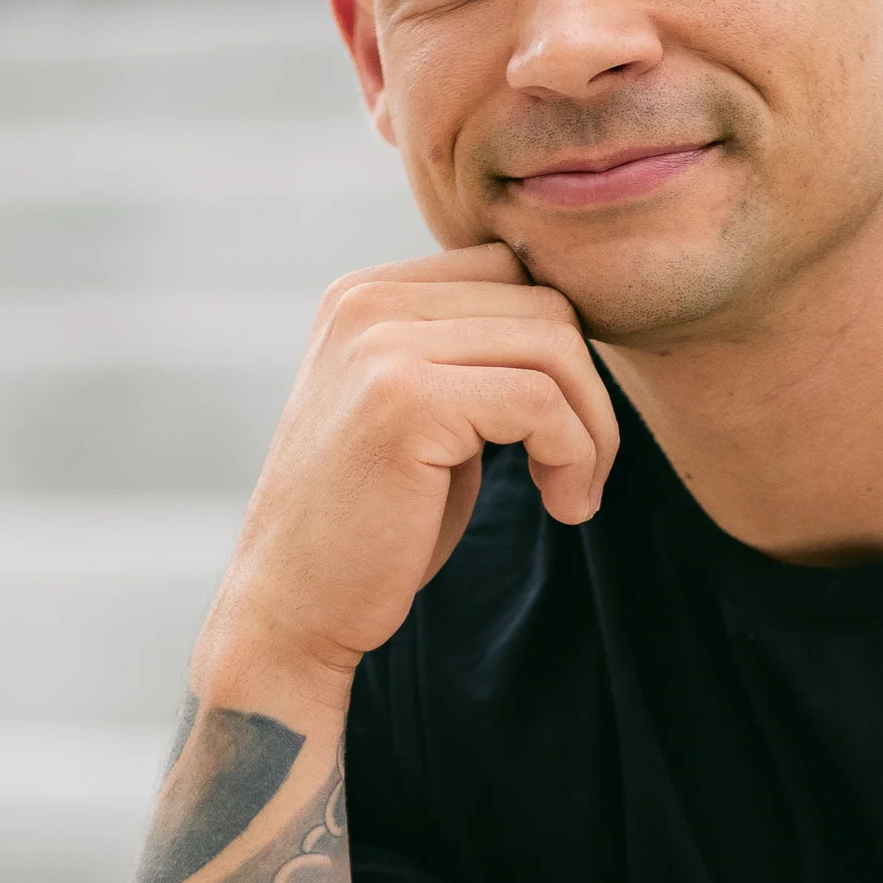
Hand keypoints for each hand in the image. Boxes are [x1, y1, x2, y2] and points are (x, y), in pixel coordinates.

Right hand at [191, 246, 619, 715]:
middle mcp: (366, 303)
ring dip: (591, 429)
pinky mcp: (405, 400)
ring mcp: (380, 345)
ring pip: (554, 345)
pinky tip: (564, 506)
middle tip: (582, 472)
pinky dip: (576, 455)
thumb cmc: (372, 525)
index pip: (512, 272)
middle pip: (544, 304)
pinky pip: (540, 401)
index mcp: (366, 295)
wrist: (291, 610)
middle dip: (588, 392)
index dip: (561, 351)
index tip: (562, 428)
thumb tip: (574, 325)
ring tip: (572, 493)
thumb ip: (472, 357)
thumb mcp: (421, 414)